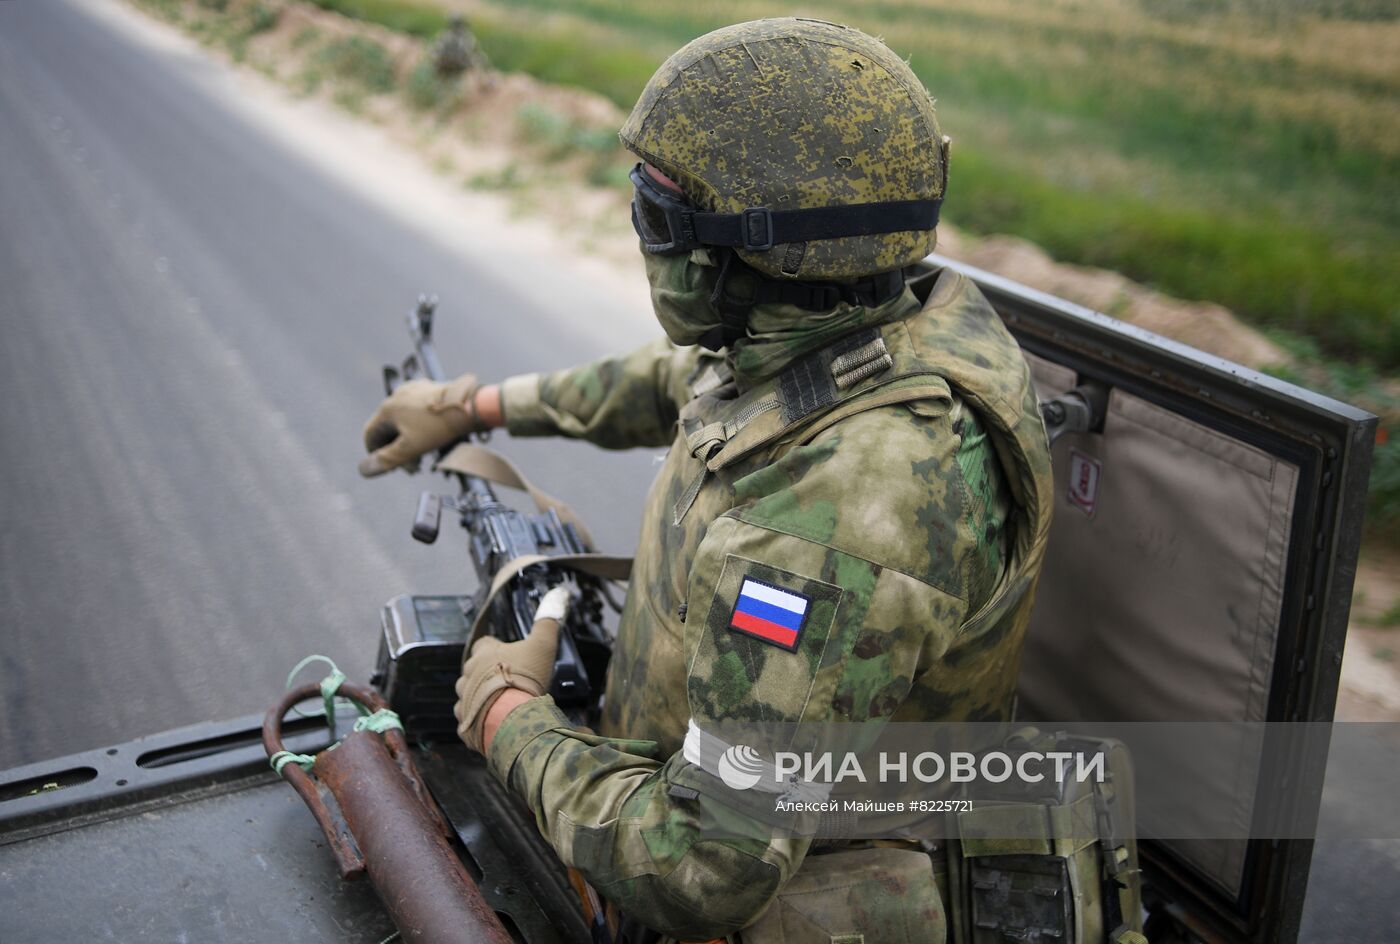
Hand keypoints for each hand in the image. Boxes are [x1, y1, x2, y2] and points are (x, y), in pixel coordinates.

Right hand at [358, 373, 482, 476]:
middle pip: (387, 428)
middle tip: (412, 467)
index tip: (390, 467)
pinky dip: (418, 427)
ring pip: (403, 420)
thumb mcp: (411, 448)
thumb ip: (387, 460)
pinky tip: (431, 438)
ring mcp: (413, 390)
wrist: (469, 405)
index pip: (370, 435)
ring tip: (422, 456)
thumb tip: (363, 470)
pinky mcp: (428, 389)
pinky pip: (416, 411)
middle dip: (396, 450)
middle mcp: (397, 396)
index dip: (375, 454)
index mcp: (387, 409)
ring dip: (408, 440)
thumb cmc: (439, 427)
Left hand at [454, 587, 568, 752]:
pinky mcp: (464, 719)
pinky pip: (467, 715)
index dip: (493, 648)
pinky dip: (477, 716)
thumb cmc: (525, 678)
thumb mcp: (542, 645)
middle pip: (473, 669)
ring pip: (468, 692)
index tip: (506, 654)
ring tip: (499, 702)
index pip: (483, 644)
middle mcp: (469, 673)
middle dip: (486, 673)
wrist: (511, 717)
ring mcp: (464, 697)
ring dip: (479, 694)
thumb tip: (559, 593)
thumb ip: (548, 621)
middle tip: (506, 681)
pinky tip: (491, 720)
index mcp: (484, 653)